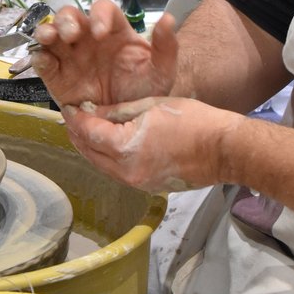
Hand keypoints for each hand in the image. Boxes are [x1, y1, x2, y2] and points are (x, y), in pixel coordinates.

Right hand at [32, 0, 178, 107]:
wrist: (127, 126)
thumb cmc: (144, 93)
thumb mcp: (161, 72)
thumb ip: (166, 47)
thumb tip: (168, 18)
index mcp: (113, 31)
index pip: (103, 10)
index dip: (99, 15)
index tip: (101, 33)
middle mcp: (87, 38)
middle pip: (71, 16)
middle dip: (67, 20)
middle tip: (71, 34)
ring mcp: (69, 56)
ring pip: (52, 33)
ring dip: (46, 31)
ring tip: (48, 38)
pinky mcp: (56, 76)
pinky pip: (43, 62)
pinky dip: (39, 57)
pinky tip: (43, 60)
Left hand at [61, 96, 240, 192]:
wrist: (224, 150)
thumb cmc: (192, 121)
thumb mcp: (150, 106)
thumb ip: (117, 111)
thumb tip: (93, 111)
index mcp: (125, 148)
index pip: (89, 132)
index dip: (76, 118)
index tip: (69, 107)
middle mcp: (126, 171)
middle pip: (90, 152)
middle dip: (78, 134)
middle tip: (73, 118)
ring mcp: (137, 183)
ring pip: (101, 165)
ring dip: (90, 148)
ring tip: (86, 130)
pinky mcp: (147, 188)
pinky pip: (117, 172)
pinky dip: (107, 158)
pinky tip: (107, 145)